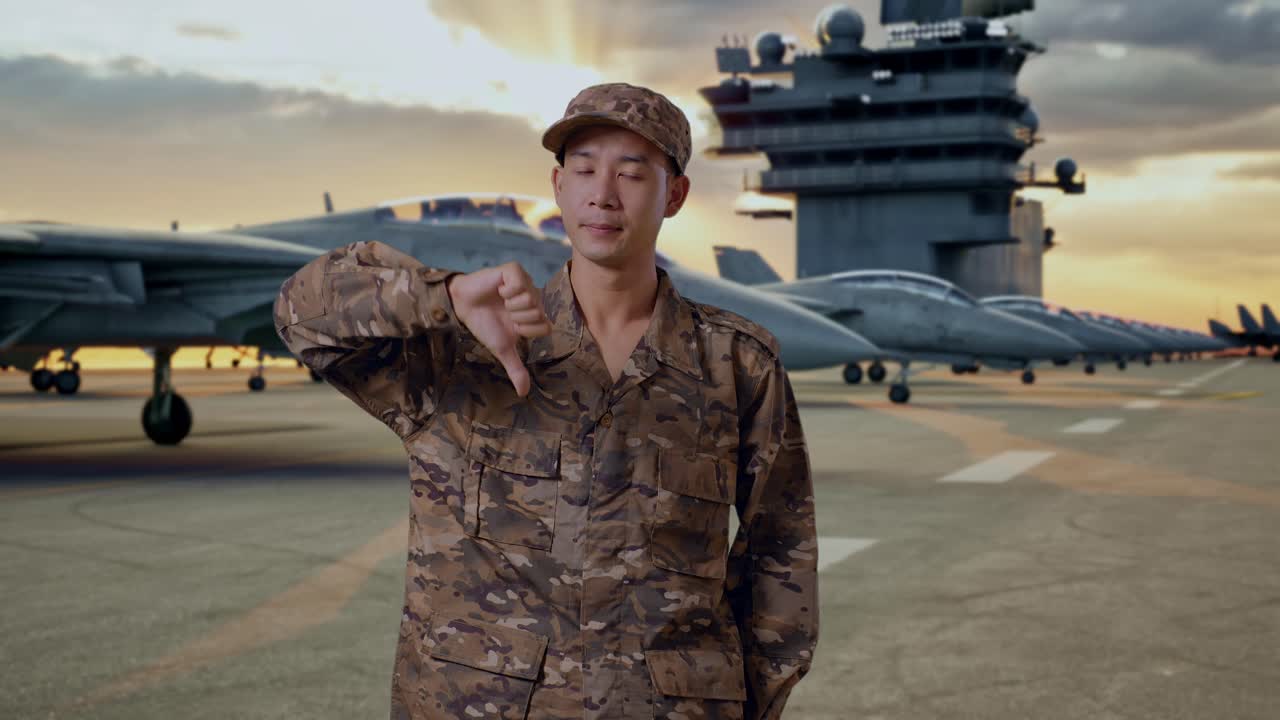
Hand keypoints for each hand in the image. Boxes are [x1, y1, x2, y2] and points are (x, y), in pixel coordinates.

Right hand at [446, 262, 551, 396]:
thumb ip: (516, 369)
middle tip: (504, 312)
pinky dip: (507, 290)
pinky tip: (499, 289)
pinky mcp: (514, 270)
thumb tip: (523, 394)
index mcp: (535, 315)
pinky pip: (520, 283)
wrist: (463, 306)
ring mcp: (525, 283)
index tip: (511, 326)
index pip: (545, 326)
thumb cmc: (484, 325)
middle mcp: (534, 298)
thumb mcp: (502, 349)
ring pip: (531, 299)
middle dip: (517, 317)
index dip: (525, 330)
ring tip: (500, 301)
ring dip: (510, 304)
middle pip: (539, 313)